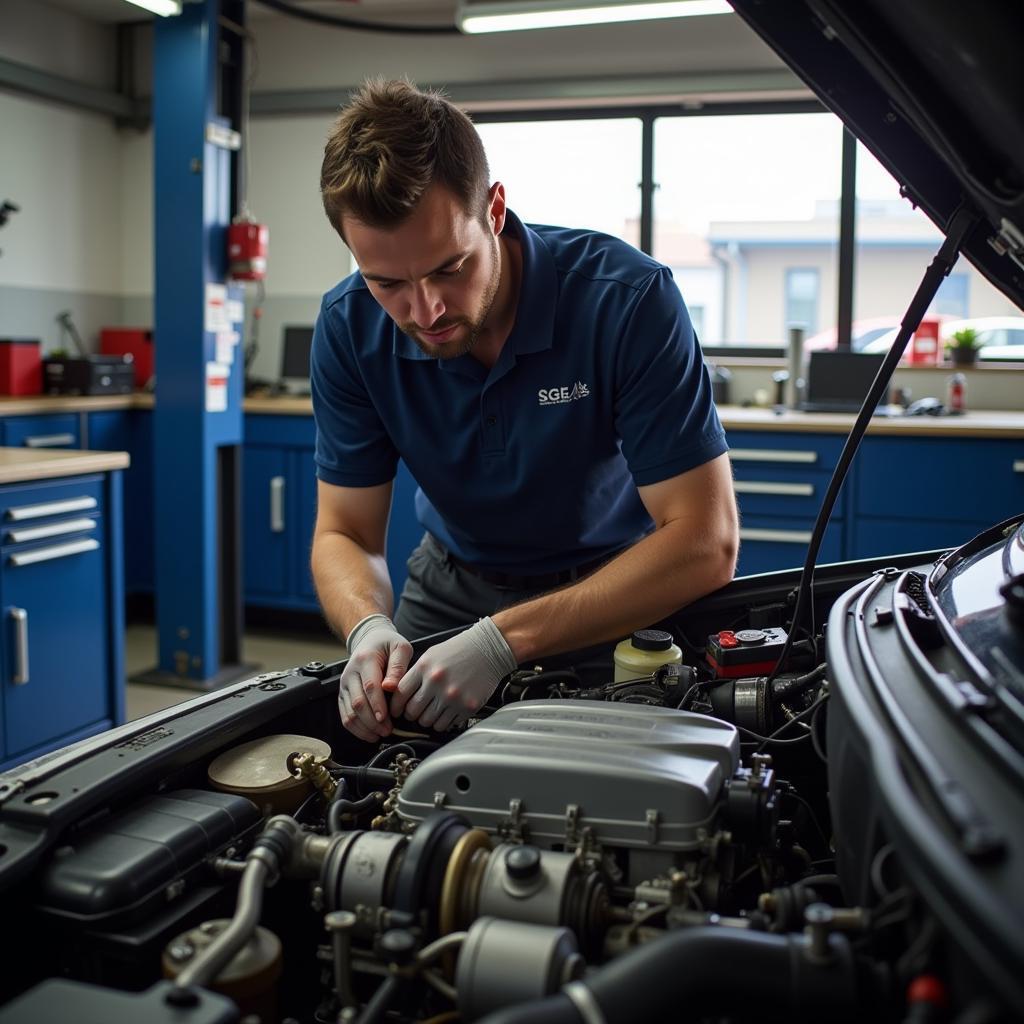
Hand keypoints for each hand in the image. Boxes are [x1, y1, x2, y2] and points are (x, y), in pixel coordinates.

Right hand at [338, 614, 412, 741]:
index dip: (377, 705)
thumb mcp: (400, 648)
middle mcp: (351, 673)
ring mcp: (344, 685)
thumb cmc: (388, 645)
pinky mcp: (342, 694)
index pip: (370, 686)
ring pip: (349, 712)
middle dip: (372, 721)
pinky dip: (355, 728)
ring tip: (380, 734)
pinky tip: (369, 734)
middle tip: (388, 730)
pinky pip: (344, 715)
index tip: (386, 718)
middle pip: (358, 703)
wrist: (370, 639)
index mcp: (365, 659)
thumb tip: (391, 687)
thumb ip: (398, 666)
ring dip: (364, 727)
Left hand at [386, 618, 516, 731]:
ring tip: (432, 712)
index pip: (401, 694)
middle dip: (411, 715)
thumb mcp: (431, 655)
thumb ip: (416, 674)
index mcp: (425, 668)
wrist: (488, 649)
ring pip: (428, 722)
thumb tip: (401, 695)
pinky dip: (443, 722)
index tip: (397, 710)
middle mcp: (437, 683)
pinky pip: (446, 724)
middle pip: (413, 712)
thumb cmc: (460, 650)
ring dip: (427, 720)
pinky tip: (447, 713)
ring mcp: (452, 697)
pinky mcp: (467, 706)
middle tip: (416, 713)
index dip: (396, 706)